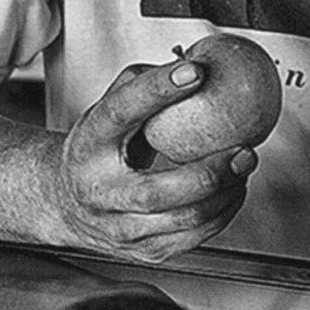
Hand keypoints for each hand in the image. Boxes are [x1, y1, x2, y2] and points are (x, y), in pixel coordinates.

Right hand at [43, 59, 255, 262]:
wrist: (63, 202)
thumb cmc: (97, 150)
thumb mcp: (105, 113)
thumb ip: (140, 86)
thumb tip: (192, 59)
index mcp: (88, 146)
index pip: (120, 112)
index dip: (157, 89)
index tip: (194, 71)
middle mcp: (99, 192)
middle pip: (159, 191)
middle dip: (211, 171)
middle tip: (245, 148)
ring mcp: (119, 228)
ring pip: (185, 219)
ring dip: (227, 192)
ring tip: (245, 165)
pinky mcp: (144, 250)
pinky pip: (195, 236)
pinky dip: (224, 212)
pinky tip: (234, 188)